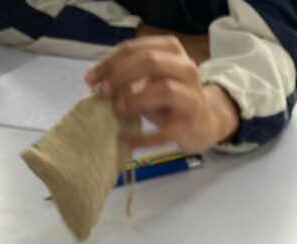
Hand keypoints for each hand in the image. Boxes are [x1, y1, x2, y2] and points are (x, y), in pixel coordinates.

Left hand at [84, 35, 238, 151]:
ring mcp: (191, 97)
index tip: (90, 78)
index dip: (110, 62)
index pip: (137, 48)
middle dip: (122, 76)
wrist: (206, 121)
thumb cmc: (172, 98)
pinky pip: (166, 131)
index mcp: (172, 51)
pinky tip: (126, 142)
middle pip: (151, 63)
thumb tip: (95, 81)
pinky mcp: (190, 125)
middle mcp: (186, 69)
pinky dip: (144, 138)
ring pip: (163, 89)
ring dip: (136, 99)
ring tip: (118, 110)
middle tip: (104, 92)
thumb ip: (128, 75)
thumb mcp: (152, 79)